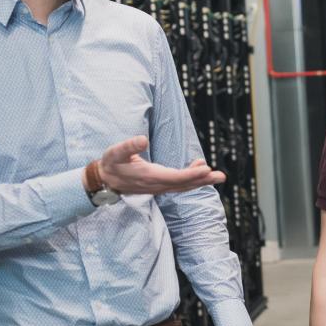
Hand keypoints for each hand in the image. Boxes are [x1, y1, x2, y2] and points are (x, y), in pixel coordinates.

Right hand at [98, 136, 225, 195]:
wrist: (104, 180)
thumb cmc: (111, 164)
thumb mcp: (115, 152)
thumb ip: (129, 146)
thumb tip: (143, 139)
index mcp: (148, 176)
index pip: (174, 178)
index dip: (190, 174)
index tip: (205, 168)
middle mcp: (156, 185)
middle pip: (183, 184)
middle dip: (202, 180)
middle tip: (221, 176)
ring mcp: (158, 187)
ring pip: (183, 186)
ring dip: (201, 181)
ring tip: (218, 176)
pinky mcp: (159, 185)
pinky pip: (179, 184)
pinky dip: (191, 178)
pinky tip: (200, 169)